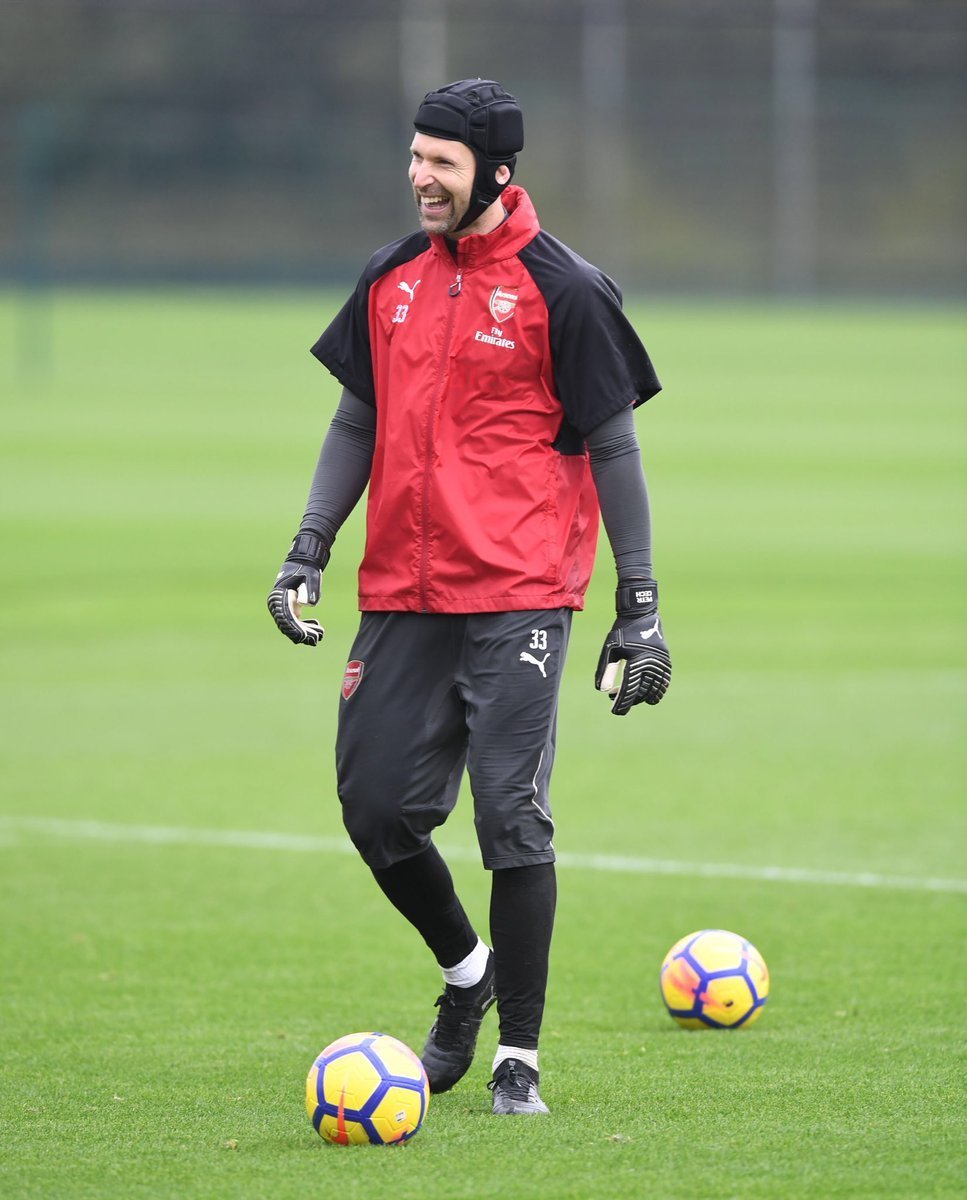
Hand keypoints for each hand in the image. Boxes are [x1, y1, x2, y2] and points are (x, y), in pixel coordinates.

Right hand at [266, 532, 329, 646]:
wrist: (304, 562)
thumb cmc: (307, 569)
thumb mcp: (310, 577)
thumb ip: (307, 590)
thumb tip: (305, 604)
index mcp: (279, 595)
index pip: (285, 617)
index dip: (295, 628)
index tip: (305, 636)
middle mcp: (277, 603)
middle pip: (287, 624)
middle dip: (302, 634)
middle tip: (317, 638)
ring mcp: (282, 607)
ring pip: (291, 626)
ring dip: (305, 632)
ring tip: (320, 634)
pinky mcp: (289, 608)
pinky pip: (295, 622)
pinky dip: (305, 627)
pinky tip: (317, 627)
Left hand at [594, 580, 671, 714]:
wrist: (641, 615)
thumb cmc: (621, 632)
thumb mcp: (610, 650)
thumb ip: (606, 671)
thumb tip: (602, 691)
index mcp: (636, 661)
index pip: (629, 690)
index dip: (622, 703)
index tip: (615, 711)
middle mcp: (651, 664)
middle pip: (641, 693)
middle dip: (629, 700)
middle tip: (616, 700)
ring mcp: (660, 664)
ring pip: (654, 691)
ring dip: (642, 697)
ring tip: (630, 696)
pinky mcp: (665, 662)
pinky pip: (663, 683)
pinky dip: (656, 691)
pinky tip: (646, 694)